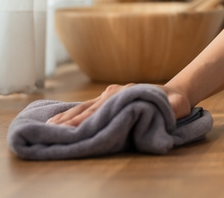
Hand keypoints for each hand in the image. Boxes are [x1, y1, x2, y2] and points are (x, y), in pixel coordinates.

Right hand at [46, 83, 191, 125]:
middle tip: (49, 130)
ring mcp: (110, 94)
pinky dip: (72, 113)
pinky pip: (87, 106)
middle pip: (87, 109)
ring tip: (48, 126)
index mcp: (127, 95)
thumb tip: (170, 108)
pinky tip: (59, 120)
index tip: (68, 130)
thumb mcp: (176, 106)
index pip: (101, 111)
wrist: (175, 92)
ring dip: (65, 117)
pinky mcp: (108, 97)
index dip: (84, 122)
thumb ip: (172, 107)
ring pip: (83, 107)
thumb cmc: (175, 103)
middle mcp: (114, 93)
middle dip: (67, 121)